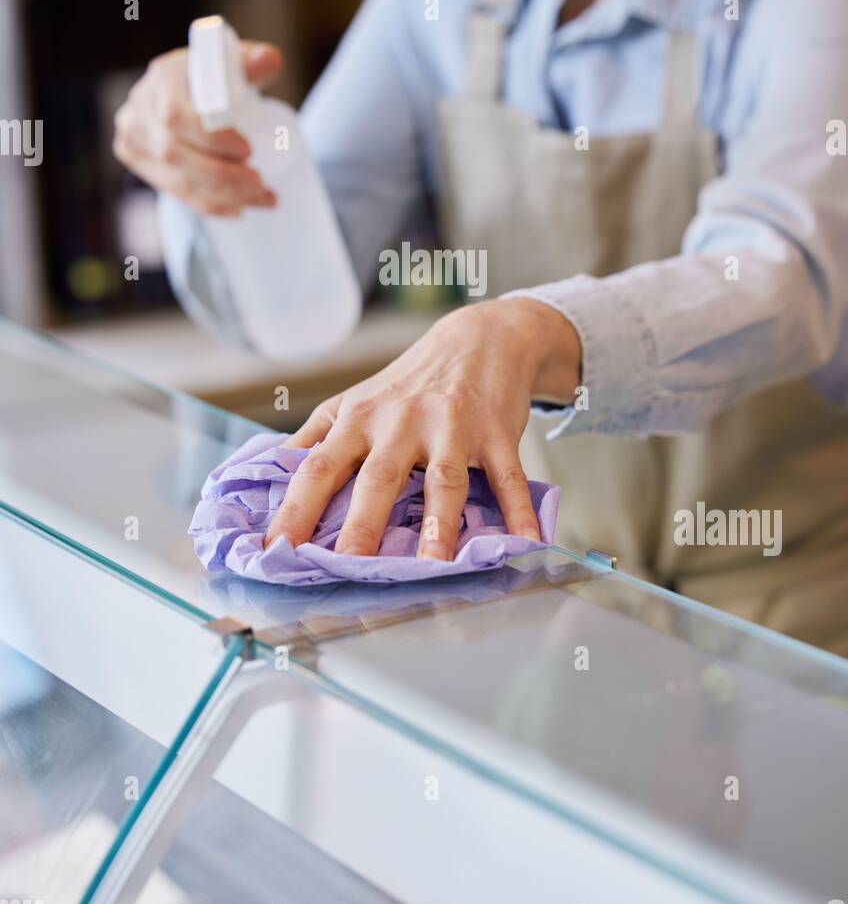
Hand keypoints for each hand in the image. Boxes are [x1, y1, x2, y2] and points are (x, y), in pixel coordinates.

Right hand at [113, 40, 283, 215]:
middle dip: (223, 175)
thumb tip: (269, 60)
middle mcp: (139, 107)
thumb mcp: (235, 63)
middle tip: (261, 184)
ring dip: (224, 196)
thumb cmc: (216, 75)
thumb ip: (254, 61)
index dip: (210, 139)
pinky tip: (239, 208)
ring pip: (176, 179)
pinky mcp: (137, 160)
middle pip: (175, 153)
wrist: (185, 88)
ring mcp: (134, 137)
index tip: (248, 152)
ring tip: (264, 199)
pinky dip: (209, 204)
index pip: (177, 116)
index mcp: (163, 78)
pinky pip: (174, 191)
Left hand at [265, 297, 581, 560]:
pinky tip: (525, 540)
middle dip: (361, 524)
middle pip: (378, 477)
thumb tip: (267, 478)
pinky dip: (518, 509)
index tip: (275, 550)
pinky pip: (507, 477)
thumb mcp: (353, 402)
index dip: (294, 509)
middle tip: (346, 565)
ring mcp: (452, 427)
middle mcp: (401, 423)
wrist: (480, 338)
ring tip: (433, 565)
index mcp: (358, 420)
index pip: (318, 468)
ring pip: (443, 480)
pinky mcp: (496, 433)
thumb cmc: (408, 382)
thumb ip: (313, 439)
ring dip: (439, 523)